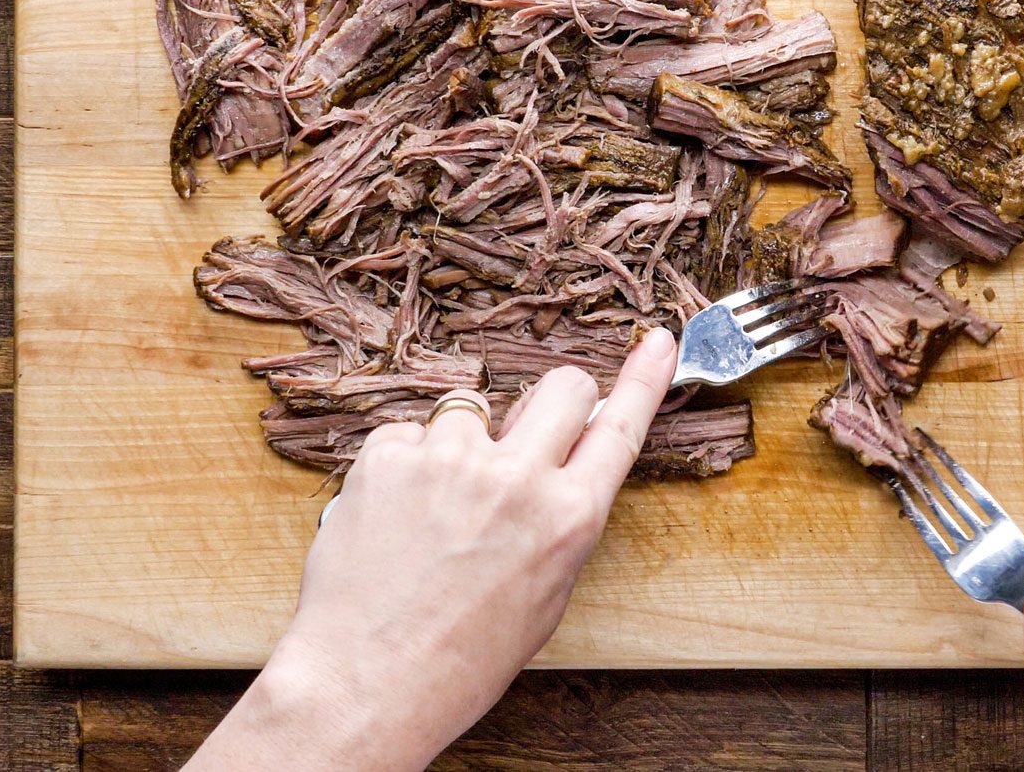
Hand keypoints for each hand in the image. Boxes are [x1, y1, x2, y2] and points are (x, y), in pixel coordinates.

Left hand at [187, 325, 678, 771]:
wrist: (368, 682)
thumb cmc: (459, 659)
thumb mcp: (544, 599)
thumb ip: (560, 525)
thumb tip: (560, 471)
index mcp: (568, 520)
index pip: (620, 429)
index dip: (643, 379)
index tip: (656, 341)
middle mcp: (518, 479)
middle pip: (560, 387)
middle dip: (553, 399)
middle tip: (527, 431)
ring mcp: (452, 460)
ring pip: (473, 407)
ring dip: (461, 443)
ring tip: (434, 508)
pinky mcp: (391, 455)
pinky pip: (408, 432)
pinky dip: (404, 463)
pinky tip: (394, 513)